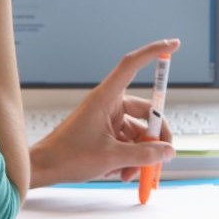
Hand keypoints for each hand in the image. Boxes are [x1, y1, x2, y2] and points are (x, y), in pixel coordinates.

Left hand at [30, 39, 179, 186]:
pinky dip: (129, 157)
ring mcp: (107, 119)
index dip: (153, 52)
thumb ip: (143, 154)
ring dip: (140, 154)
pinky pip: (127, 142)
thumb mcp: (111, 157)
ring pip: (137, 132)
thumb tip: (168, 152)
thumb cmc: (68, 156)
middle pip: (145, 111)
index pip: (132, 65)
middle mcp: (108, 104)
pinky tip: (123, 173)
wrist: (44, 169)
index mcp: (106, 97)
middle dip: (155, 135)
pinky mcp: (105, 133)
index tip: (174, 44)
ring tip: (132, 174)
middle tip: (164, 155)